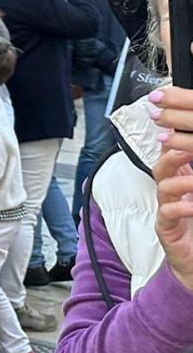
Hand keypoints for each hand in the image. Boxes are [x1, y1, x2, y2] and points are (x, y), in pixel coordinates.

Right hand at [150, 86, 192, 292]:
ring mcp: (166, 208)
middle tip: (182, 148)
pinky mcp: (166, 227)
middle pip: (162, 165)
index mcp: (181, 179)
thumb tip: (191, 151)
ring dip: (181, 181)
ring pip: (163, 186)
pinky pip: (169, 212)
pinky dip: (182, 207)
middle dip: (171, 155)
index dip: (171, 138)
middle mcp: (171, 191)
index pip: (171, 152)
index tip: (175, 125)